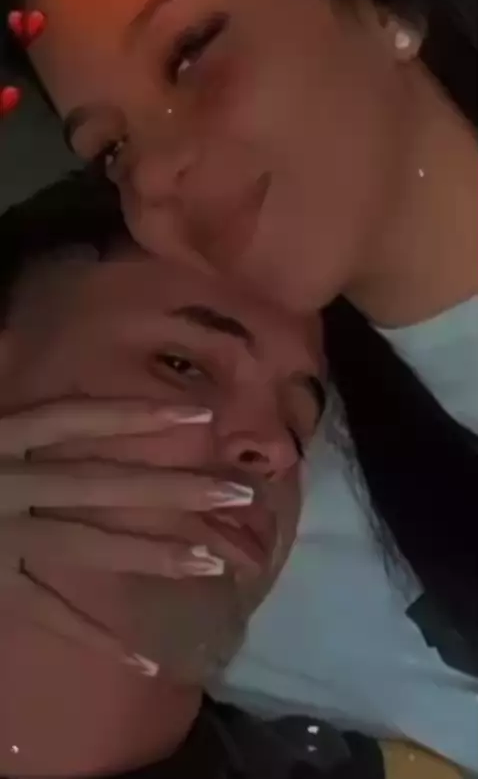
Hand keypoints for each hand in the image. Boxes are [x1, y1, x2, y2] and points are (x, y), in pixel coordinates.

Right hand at [0, 398, 252, 668]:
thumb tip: (22, 344)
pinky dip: (96, 639)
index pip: (75, 419)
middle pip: (101, 485)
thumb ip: (0, 382)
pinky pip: (48, 615)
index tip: (200, 413)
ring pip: (88, 547)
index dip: (136, 414)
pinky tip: (148, 661)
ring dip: (154, 555)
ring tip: (215, 563)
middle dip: (172, 489)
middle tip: (238, 494)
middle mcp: (6, 485)